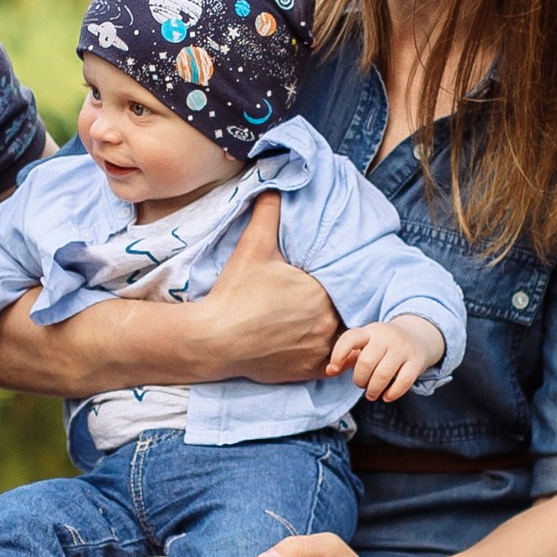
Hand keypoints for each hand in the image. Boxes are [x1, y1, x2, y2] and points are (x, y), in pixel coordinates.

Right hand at [176, 197, 340, 383]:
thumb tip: (274, 185)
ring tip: (309, 324)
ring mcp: (320, 350)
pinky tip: (306, 345)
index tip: (315, 283)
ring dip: (328, 331)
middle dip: (329, 306)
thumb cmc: (235, 293)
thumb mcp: (252, 247)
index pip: (340, 285)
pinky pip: (329, 363)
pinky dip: (321, 355)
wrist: (215, 339)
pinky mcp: (309, 372)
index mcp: (322, 292)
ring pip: (338, 337)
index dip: (330, 283)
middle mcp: (329, 322)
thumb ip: (268, 213)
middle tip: (309, 303)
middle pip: (341, 310)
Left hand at [329, 311, 448, 403]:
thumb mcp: (364, 345)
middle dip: (359, 380)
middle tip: (361, 384)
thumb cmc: (383, 345)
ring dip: (373, 390)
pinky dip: (393, 393)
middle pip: (366, 362)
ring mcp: (402, 348)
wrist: (418, 336)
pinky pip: (404, 381)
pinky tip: (386, 396)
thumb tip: (329, 371)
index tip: (334, 369)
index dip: (338, 355)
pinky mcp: (417, 361)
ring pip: (383, 374)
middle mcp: (386, 337)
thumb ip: (346, 358)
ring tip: (371, 394)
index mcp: (369, 332)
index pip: (350, 339)